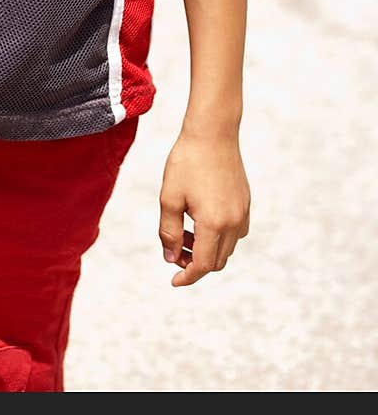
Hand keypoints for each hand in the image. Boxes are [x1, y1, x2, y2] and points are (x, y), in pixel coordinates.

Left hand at [158, 130, 249, 286]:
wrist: (213, 133)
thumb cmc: (187, 162)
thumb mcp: (169, 197)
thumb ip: (168, 232)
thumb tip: (171, 258)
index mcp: (213, 224)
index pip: (202, 265)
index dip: (187, 277)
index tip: (174, 281)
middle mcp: (233, 223)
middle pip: (216, 261)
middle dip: (194, 263)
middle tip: (173, 251)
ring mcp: (243, 213)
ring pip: (227, 248)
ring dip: (206, 249)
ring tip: (182, 232)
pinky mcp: (246, 203)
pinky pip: (235, 233)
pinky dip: (218, 237)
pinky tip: (200, 220)